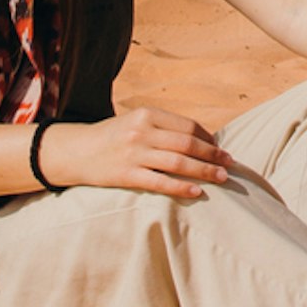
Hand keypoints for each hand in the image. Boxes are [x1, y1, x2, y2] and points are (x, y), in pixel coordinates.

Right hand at [41, 106, 231, 198]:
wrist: (75, 151)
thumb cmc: (112, 137)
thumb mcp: (135, 122)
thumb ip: (162, 128)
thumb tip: (200, 140)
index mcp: (147, 114)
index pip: (187, 126)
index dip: (209, 138)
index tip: (220, 148)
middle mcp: (142, 131)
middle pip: (188, 143)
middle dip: (213, 154)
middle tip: (230, 163)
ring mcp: (134, 153)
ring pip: (179, 162)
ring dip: (205, 170)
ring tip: (222, 177)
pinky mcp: (126, 175)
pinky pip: (160, 182)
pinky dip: (182, 187)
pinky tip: (197, 191)